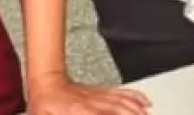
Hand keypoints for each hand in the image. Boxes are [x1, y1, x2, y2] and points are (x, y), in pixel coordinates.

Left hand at [27, 72, 150, 114]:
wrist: (46, 81)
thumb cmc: (45, 104)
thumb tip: (89, 110)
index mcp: (79, 111)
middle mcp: (93, 102)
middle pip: (121, 110)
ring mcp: (98, 95)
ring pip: (124, 101)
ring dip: (138, 109)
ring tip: (148, 114)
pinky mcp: (101, 91)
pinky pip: (122, 92)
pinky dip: (136, 97)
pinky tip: (144, 102)